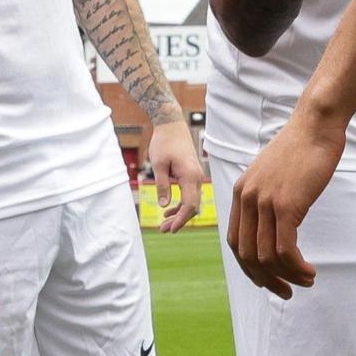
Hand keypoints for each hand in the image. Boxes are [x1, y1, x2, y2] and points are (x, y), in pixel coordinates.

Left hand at [141, 117, 207, 231]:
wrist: (171, 125)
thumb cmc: (164, 142)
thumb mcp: (158, 165)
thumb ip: (162, 185)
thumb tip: (164, 205)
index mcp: (190, 176)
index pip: (190, 205)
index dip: (181, 220)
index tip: (170, 230)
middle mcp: (196, 178)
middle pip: (192, 206)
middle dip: (179, 220)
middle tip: (162, 230)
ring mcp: (195, 176)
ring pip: (191, 201)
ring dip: (179, 214)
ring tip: (163, 224)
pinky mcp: (191, 174)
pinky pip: (189, 194)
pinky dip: (180, 204)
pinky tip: (168, 209)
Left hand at [226, 108, 348, 297]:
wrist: (315, 125)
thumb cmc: (301, 148)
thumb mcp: (273, 174)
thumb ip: (266, 197)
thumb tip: (275, 222)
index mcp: (240, 193)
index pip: (236, 242)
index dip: (250, 268)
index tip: (269, 279)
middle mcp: (246, 199)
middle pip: (247, 256)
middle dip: (266, 280)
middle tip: (286, 292)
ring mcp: (264, 203)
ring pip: (267, 257)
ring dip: (287, 276)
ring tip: (306, 281)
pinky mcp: (285, 205)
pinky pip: (285, 249)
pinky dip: (297, 267)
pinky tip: (309, 271)